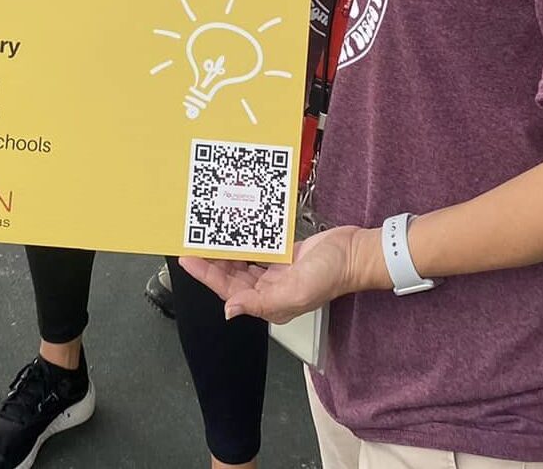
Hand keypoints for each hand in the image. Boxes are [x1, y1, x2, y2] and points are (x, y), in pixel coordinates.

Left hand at [180, 225, 368, 323]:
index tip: (188, 260)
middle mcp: (270, 289)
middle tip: (192, 244)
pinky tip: (232, 232)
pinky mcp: (284, 256)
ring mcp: (277, 273)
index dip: (206, 276)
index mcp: (270, 303)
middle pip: (231, 276)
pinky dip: (243, 243)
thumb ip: (260, 303)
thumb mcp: (294, 291)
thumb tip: (229, 310)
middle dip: (211, 262)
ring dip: (224, 252)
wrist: (355, 253)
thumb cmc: (331, 275)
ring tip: (206, 237)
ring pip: (242, 263)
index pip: (229, 290)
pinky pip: (257, 250)